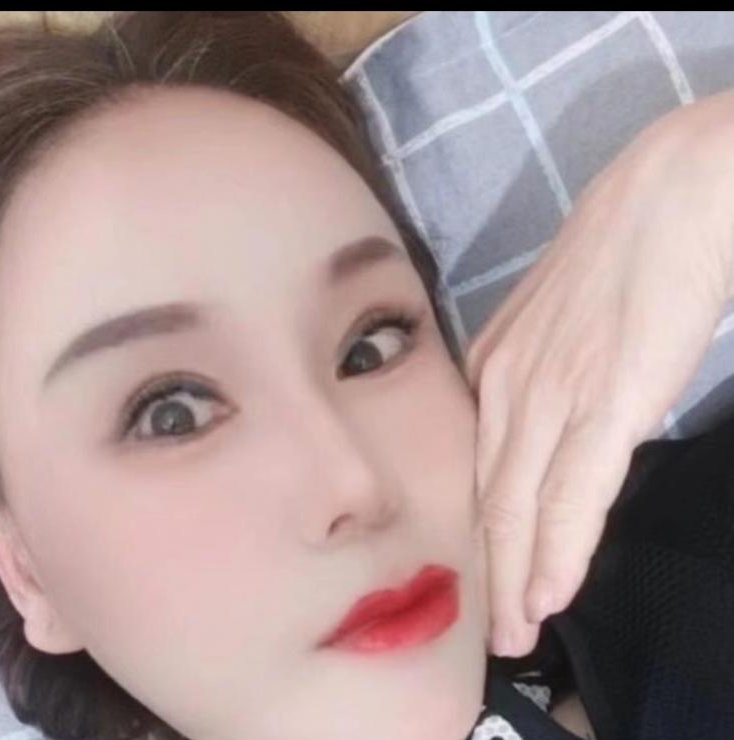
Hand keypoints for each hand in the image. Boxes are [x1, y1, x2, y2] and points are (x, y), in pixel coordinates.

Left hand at [464, 91, 733, 656]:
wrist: (674, 191)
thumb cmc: (620, 246)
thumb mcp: (554, 315)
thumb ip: (537, 368)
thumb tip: (543, 411)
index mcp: (493, 364)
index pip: (477, 466)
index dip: (481, 528)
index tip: (484, 573)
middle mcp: (507, 385)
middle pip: (490, 497)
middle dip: (491, 570)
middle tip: (494, 630)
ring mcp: (551, 393)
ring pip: (521, 505)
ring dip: (518, 577)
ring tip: (518, 633)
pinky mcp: (606, 401)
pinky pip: (573, 493)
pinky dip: (559, 551)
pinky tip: (550, 595)